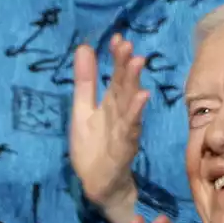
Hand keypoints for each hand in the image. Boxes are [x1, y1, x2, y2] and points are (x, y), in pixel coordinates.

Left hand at [70, 34, 148, 222]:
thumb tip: (84, 47)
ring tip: (136, 64)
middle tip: (129, 47)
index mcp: (111, 104)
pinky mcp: (124, 149)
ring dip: (134, 85)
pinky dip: (135, 114)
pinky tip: (140, 98)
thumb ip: (85, 81)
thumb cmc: (93, 146)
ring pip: (130, 105)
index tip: (118, 38)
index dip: (117, 58)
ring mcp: (125, 131)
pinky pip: (130, 130)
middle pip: (125, 87)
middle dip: (127, 66)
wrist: (97, 184)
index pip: (116, 76)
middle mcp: (121, 114)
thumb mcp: (82, 109)